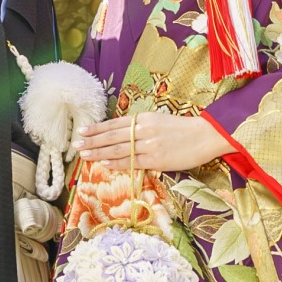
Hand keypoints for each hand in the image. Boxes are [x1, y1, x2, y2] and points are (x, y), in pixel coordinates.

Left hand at [77, 109, 230, 172]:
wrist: (205, 136)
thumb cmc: (183, 129)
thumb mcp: (159, 120)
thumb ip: (141, 126)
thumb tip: (123, 133)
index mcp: (144, 118)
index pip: (115, 123)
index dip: (97, 128)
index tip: (83, 131)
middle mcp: (144, 130)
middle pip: (112, 136)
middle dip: (92, 141)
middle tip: (76, 146)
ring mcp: (149, 145)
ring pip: (118, 150)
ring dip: (99, 153)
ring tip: (84, 156)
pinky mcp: (156, 159)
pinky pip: (131, 162)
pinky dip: (116, 163)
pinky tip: (104, 164)